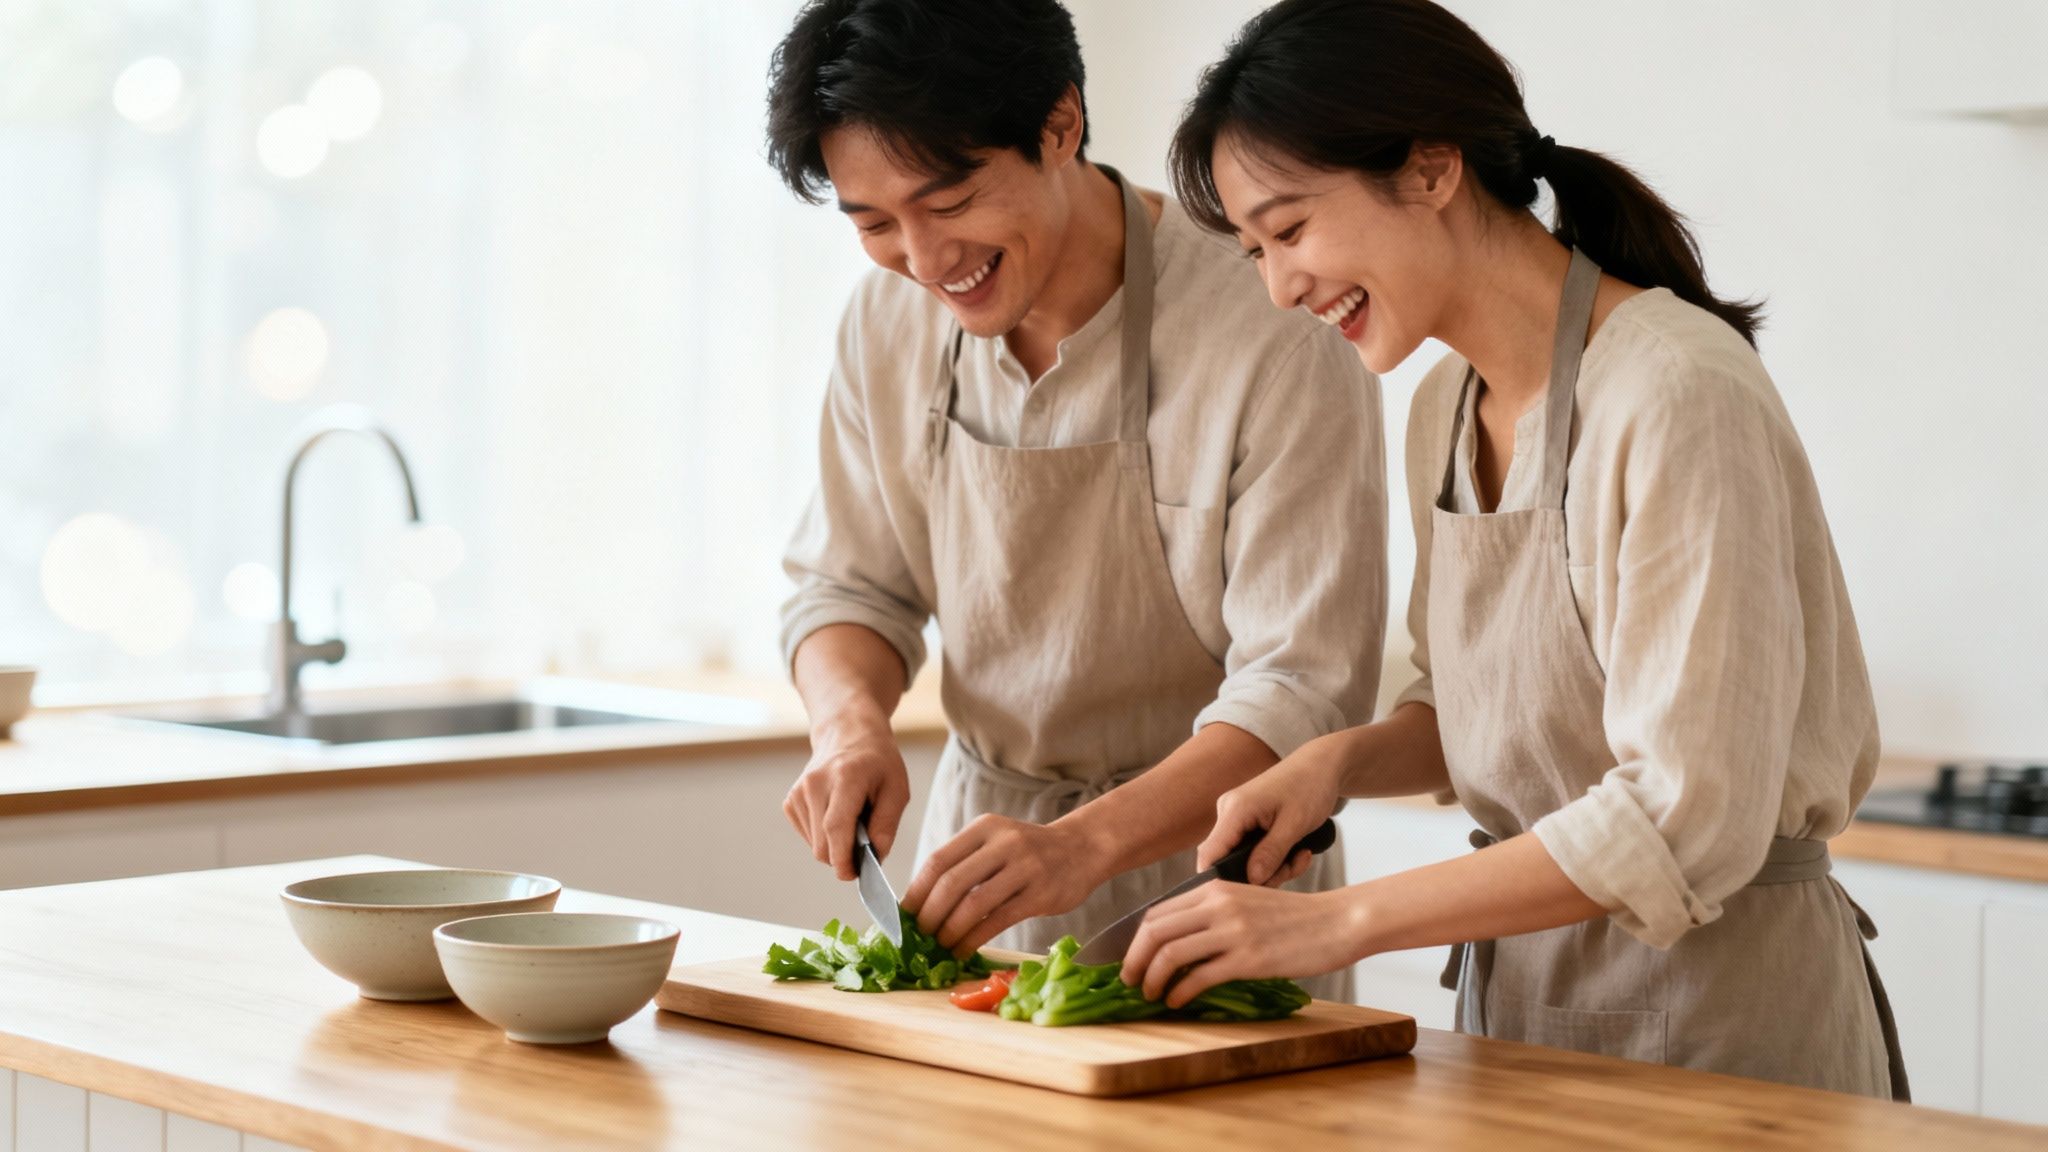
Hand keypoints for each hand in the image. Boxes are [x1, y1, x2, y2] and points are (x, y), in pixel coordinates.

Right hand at [783, 724, 909, 881]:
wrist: (848, 733)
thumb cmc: (877, 762)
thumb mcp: (897, 789)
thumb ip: (887, 825)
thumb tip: (875, 857)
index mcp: (845, 777)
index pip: (835, 827)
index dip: (843, 858)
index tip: (853, 875)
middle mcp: (815, 784)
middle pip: (822, 843)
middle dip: (844, 856)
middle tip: (866, 846)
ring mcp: (798, 792)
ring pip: (814, 844)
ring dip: (835, 845)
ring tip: (853, 819)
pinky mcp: (790, 800)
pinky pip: (807, 836)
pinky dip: (823, 837)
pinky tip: (836, 815)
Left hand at [901, 815, 1105, 955]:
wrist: (1082, 848)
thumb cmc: (1030, 851)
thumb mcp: (997, 841)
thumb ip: (965, 862)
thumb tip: (921, 901)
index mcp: (984, 828)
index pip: (938, 860)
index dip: (915, 890)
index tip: (902, 914)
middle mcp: (1003, 843)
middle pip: (951, 883)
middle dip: (929, 915)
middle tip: (918, 936)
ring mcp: (1024, 867)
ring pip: (973, 904)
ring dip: (950, 930)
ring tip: (940, 945)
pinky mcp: (1040, 894)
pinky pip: (997, 920)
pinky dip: (974, 939)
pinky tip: (963, 949)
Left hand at [1121, 883, 1362, 1007]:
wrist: (1336, 922)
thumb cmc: (1293, 917)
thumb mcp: (1246, 901)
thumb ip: (1213, 913)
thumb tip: (1177, 940)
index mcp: (1214, 889)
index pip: (1157, 912)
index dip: (1135, 939)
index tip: (1130, 959)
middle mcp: (1219, 905)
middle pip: (1155, 931)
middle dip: (1134, 959)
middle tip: (1129, 980)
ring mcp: (1233, 931)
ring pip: (1171, 954)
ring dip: (1153, 979)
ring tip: (1151, 994)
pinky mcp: (1249, 958)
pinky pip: (1199, 976)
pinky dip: (1180, 992)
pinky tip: (1177, 1001)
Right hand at [1197, 732, 1346, 886]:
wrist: (1321, 766)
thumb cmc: (1310, 786)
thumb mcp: (1295, 824)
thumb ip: (1271, 853)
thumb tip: (1251, 880)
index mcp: (1235, 809)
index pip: (1210, 854)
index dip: (1221, 879)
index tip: (1249, 893)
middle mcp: (1229, 813)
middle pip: (1228, 861)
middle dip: (1262, 875)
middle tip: (1293, 868)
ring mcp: (1237, 818)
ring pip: (1245, 860)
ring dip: (1275, 868)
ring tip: (1301, 856)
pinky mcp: (1248, 823)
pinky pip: (1254, 852)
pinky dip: (1276, 859)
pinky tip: (1298, 851)